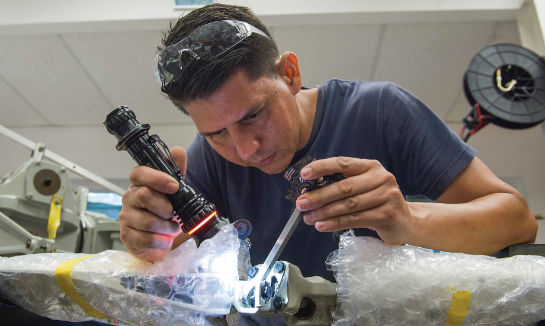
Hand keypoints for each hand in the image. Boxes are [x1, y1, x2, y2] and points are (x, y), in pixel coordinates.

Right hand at [119, 146, 189, 261]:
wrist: (162, 238)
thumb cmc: (166, 212)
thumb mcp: (175, 191)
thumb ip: (176, 170)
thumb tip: (177, 151)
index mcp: (140, 184)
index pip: (138, 173)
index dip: (156, 178)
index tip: (174, 186)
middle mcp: (129, 198)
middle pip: (144, 196)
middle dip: (166, 207)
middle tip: (174, 214)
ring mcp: (126, 217)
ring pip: (147, 221)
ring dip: (166, 227)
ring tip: (172, 229)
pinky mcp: (127, 236)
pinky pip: (145, 239)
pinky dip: (161, 241)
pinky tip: (165, 240)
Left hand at [296, 156, 414, 244]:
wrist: (406, 221)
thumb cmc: (377, 203)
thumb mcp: (363, 187)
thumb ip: (341, 186)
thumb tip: (309, 193)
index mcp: (370, 166)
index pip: (343, 163)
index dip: (322, 167)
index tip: (304, 174)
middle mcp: (381, 178)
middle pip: (344, 187)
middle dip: (319, 196)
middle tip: (301, 203)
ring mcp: (387, 196)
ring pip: (348, 205)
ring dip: (325, 212)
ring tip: (309, 218)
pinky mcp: (388, 215)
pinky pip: (355, 220)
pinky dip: (336, 223)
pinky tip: (322, 226)